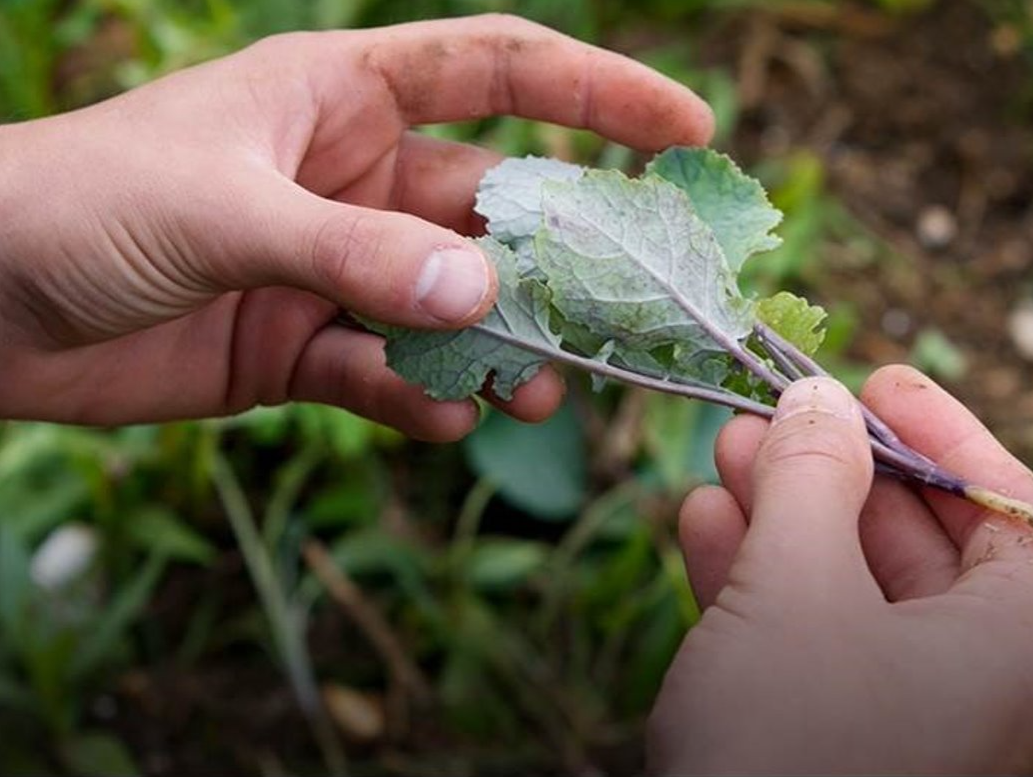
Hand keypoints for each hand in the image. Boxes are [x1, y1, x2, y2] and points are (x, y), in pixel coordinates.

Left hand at [0, 15, 712, 433]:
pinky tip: (443, 414)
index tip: (685, 125)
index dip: (596, 93)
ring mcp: (335, 269)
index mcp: (343, 100)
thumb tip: (485, 297)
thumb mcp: (224, 209)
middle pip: (494, 212)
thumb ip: (355, 254)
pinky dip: (422, 394)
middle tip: (629, 307)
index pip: (498, 72)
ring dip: (503, 344)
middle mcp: (355, 182)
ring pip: (452, 304)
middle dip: (563, 258)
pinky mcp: (303, 347)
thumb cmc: (80, 203)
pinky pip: (389, 371)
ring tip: (545, 384)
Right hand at [649, 365, 1032, 773]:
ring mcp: (897, 713)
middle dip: (835, 470)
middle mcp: (974, 684)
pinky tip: (701, 525)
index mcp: (1017, 650)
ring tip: (722, 455)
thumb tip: (814, 398)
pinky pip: (803, 636)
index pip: (1013, 512)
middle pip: (919, 543)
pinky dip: (754, 578)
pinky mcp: (827, 736)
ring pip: (848, 586)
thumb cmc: (789, 744)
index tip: (878, 384)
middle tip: (775, 414)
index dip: (944, 437)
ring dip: (780, 515)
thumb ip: (810, 481)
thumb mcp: (797, 589)